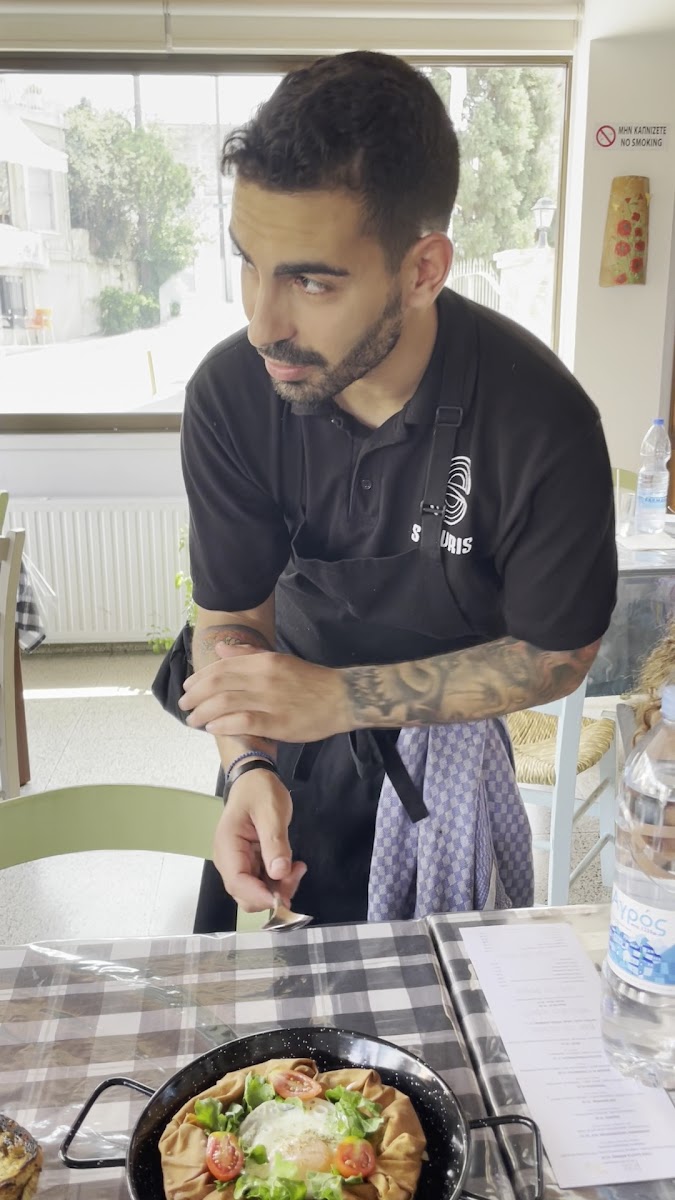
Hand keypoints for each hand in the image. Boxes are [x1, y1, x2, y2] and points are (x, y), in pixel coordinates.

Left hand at [179, 643, 349, 741]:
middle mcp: (264, 677)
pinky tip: (213, 728)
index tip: (188, 687)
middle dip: (195, 696)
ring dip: (203, 712)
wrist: (343, 698)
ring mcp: (270, 700)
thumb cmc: (311, 680)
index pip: (221, 667)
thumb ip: (249, 656)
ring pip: (225, 703)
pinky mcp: (278, 722)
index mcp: (264, 661)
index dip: (199, 678)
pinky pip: (243, 722)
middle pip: (218, 684)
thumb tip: (221, 649)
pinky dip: (224, 725)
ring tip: (194, 720)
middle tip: (184, 706)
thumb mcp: (280, 660)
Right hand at [214, 768, 305, 911]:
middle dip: (273, 893)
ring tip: (298, 868)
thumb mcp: (271, 811)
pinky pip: (264, 882)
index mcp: (227, 846)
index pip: (237, 882)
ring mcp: (239, 863)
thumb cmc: (260, 791)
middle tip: (297, 873)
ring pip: (257, 892)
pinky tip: (294, 867)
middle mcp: (229, 860)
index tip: (284, 899)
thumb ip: (275, 842)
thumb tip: (279, 874)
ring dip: (280, 888)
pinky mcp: (251, 863)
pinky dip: (280, 881)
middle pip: (246, 894)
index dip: (260, 896)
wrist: (255, 779)